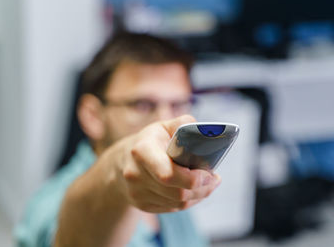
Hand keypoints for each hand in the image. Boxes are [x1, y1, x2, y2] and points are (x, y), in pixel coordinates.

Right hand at [104, 115, 220, 212]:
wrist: (121, 162)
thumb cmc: (149, 142)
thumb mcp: (163, 127)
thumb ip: (184, 124)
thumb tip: (205, 132)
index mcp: (142, 151)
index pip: (168, 174)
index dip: (193, 178)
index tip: (209, 172)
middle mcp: (135, 174)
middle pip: (177, 193)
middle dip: (202, 188)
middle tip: (214, 178)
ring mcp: (137, 193)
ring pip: (178, 203)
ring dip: (198, 195)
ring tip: (208, 183)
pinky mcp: (142, 205)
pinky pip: (173, 208)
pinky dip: (188, 201)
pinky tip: (193, 190)